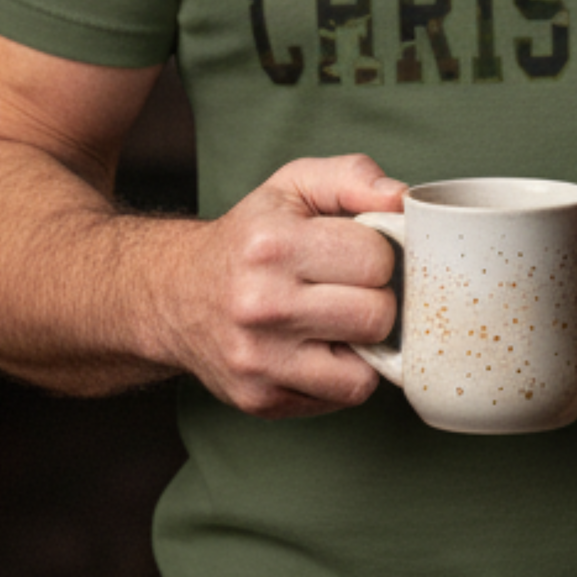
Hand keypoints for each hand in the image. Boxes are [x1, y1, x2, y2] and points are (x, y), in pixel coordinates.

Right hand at [164, 155, 406, 417]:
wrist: (175, 295)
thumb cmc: (250, 239)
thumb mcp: (293, 187)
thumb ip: (353, 177)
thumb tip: (401, 198)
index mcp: (272, 246)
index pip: (377, 259)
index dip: (379, 254)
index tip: (355, 254)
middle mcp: (260, 305)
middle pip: (377, 316)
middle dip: (374, 300)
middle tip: (348, 290)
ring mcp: (258, 360)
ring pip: (366, 369)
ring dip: (362, 345)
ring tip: (336, 321)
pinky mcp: (261, 399)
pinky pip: (343, 395)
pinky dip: (343, 375)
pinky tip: (319, 349)